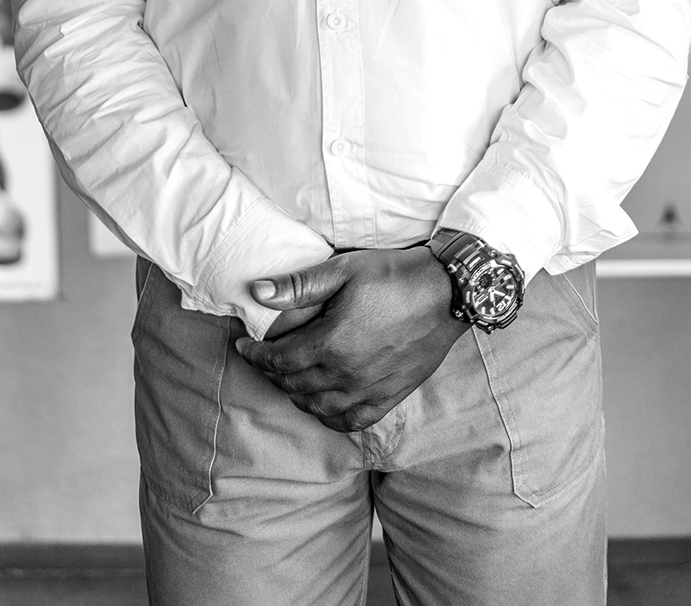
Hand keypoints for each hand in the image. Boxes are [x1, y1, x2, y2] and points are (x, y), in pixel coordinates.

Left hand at [234, 247, 463, 432]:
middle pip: (294, 384)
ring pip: (318, 406)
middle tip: (261, 359)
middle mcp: (346, 374)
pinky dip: (329, 417)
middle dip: (270, 372)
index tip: (243, 346)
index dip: (256, 355)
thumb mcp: (344, 270)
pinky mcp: (389, 397)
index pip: (278, 360)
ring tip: (287, 378)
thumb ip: (299, 285)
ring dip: (295, 394)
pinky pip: (350, 420)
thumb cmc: (394, 275)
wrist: (448, 293)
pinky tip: (322, 405)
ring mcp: (369, 390)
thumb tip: (257, 291)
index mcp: (331, 343)